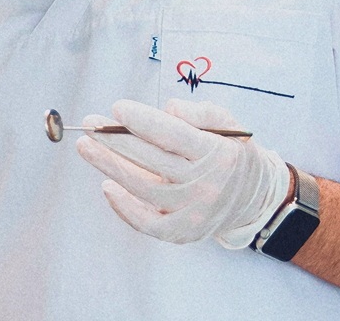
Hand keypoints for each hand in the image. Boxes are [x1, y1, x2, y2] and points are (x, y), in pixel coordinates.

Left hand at [75, 98, 290, 248]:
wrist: (253, 197)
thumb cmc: (229, 150)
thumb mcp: (225, 122)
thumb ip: (199, 112)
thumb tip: (169, 108)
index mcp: (217, 153)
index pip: (175, 136)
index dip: (143, 121)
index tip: (117, 107)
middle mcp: (206, 185)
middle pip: (153, 161)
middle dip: (116, 140)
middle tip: (90, 123)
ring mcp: (194, 213)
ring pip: (144, 189)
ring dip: (110, 166)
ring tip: (86, 146)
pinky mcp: (183, 232)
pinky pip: (148, 223)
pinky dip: (124, 207)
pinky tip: (106, 185)